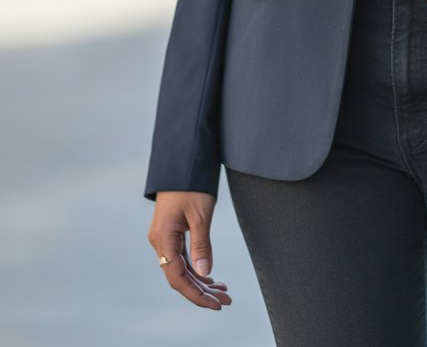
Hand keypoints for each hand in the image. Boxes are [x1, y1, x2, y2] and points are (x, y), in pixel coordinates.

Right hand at [148, 191, 231, 309]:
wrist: (182, 160)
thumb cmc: (191, 184)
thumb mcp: (200, 214)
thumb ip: (201, 245)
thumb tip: (205, 274)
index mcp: (163, 239)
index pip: (178, 278)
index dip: (196, 295)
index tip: (216, 305)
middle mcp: (160, 241)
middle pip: (179, 277)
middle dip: (202, 292)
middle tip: (226, 301)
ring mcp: (164, 237)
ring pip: (181, 269)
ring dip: (201, 282)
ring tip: (223, 292)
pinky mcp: (170, 232)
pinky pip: (182, 258)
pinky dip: (196, 269)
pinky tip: (211, 278)